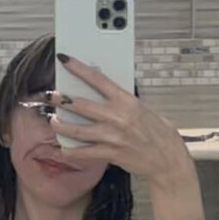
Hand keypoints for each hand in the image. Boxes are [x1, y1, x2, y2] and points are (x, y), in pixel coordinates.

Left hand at [54, 55, 195, 192]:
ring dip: (60, 125)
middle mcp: (117, 117)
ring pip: (77, 129)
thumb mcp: (143, 109)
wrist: (167, 159)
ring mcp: (112, 136)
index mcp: (127, 101)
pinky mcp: (110, 153)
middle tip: (51, 95)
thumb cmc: (157, 132)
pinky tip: (63, 148)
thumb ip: (123, 102)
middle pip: (81, 105)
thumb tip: (104, 92)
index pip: (98, 79)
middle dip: (61, 99)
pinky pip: (84, 152)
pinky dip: (71, 151)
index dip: (78, 68)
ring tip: (53, 121)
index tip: (65, 60)